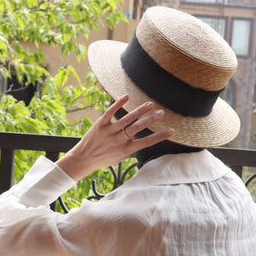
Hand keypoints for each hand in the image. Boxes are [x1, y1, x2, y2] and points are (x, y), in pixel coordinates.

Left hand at [56, 95, 173, 180]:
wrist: (84, 159)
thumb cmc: (104, 158)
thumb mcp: (120, 157)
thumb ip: (130, 147)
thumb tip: (142, 139)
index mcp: (126, 150)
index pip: (146, 142)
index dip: (159, 136)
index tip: (171, 130)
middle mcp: (119, 140)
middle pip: (138, 128)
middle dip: (151, 120)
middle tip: (162, 113)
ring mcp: (110, 131)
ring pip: (127, 119)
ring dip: (140, 111)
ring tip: (150, 104)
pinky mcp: (100, 124)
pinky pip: (110, 112)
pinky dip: (118, 104)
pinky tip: (127, 97)